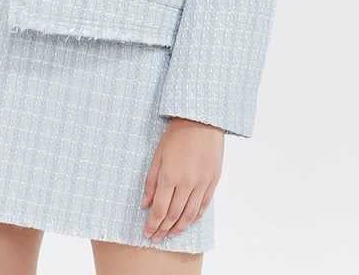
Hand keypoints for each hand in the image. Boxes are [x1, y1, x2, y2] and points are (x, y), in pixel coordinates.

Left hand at [141, 117, 223, 242]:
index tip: (147, 233)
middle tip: (156, 238)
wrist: (202, 120)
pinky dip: (195, 217)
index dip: (153, 225)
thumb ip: (151, 181)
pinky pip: (204, 206)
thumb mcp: (158, 155)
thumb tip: (145, 204)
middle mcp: (187, 183)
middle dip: (163, 230)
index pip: (160, 210)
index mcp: (170, 176)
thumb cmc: (176, 134)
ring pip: (189, 215)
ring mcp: (202, 183)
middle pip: (174, 215)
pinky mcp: (213, 181)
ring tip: (170, 235)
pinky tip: (188, 222)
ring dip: (179, 228)